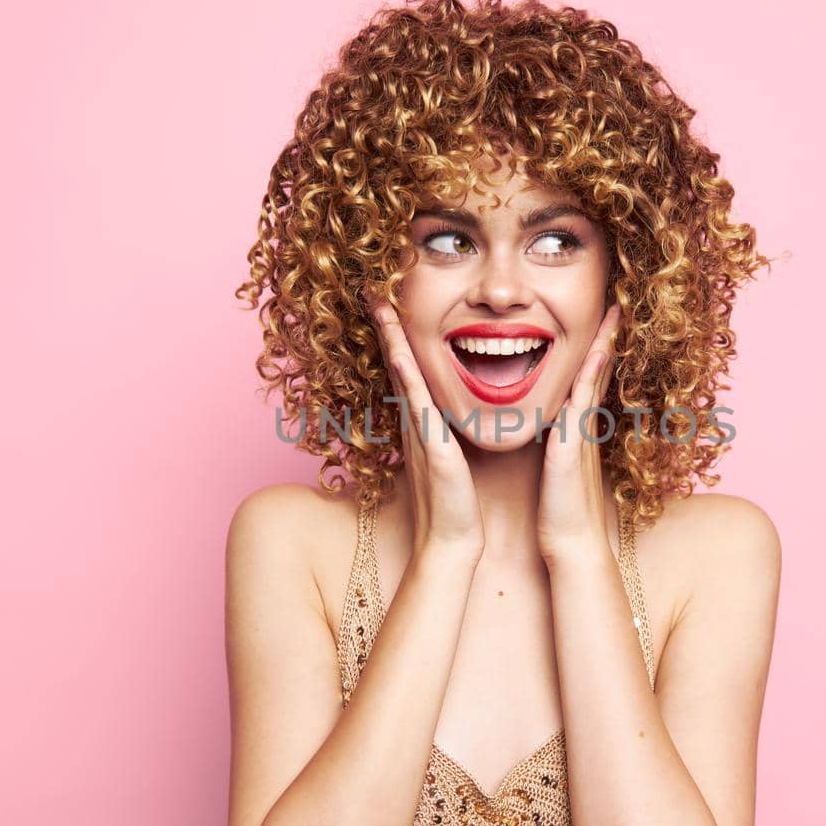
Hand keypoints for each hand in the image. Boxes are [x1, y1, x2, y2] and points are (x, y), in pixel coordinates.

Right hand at [364, 287, 484, 560]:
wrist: (452, 538)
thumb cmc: (454, 500)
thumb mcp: (447, 453)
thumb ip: (443, 429)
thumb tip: (446, 411)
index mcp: (420, 419)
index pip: (406, 366)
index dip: (396, 333)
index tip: (389, 300)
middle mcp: (412, 419)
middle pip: (395, 361)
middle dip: (384, 324)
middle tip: (372, 287)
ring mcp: (417, 430)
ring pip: (401, 374)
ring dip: (391, 339)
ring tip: (380, 304)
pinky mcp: (429, 445)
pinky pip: (416, 404)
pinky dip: (408, 376)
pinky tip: (401, 352)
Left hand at [536, 302, 621, 565]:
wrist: (571, 542)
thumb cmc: (561, 510)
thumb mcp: (557, 469)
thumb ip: (557, 446)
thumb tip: (550, 430)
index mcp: (577, 428)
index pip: (588, 379)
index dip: (595, 349)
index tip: (601, 321)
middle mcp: (585, 424)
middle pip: (599, 370)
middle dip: (607, 336)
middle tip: (616, 303)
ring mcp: (583, 432)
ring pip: (595, 378)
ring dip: (604, 345)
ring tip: (612, 313)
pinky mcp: (574, 443)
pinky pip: (584, 401)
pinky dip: (591, 375)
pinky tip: (596, 352)